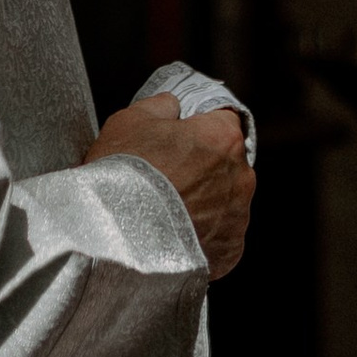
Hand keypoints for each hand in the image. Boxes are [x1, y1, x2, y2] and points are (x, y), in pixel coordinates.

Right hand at [86, 94, 255, 277]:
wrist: (115, 239)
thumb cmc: (123, 173)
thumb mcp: (131, 121)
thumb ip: (160, 105)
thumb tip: (173, 105)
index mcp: (224, 137)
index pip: (223, 121)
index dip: (200, 128)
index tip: (181, 139)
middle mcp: (241, 176)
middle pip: (227, 164)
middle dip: (203, 168)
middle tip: (168, 179)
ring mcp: (238, 217)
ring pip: (225, 202)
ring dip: (205, 204)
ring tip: (167, 214)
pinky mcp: (230, 251)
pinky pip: (221, 238)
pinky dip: (203, 237)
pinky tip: (175, 237)